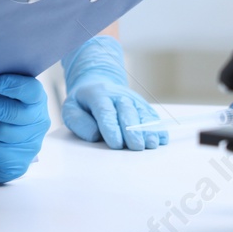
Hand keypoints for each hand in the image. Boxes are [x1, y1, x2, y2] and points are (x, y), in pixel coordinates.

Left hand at [62, 35, 164, 149]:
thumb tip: (96, 135)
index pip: (106, 111)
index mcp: (98, 95)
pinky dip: (158, 127)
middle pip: (127, 112)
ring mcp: (133, 100)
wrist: (98, 84)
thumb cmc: (84, 103)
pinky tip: (161, 139)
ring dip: (148, 130)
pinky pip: (152, 116)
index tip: (116, 144)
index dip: (111, 128)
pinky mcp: (143, 106)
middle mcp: (118, 96)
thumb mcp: (71, 108)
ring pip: (142, 114)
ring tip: (151, 144)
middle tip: (136, 147)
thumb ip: (78, 122)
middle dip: (132, 130)